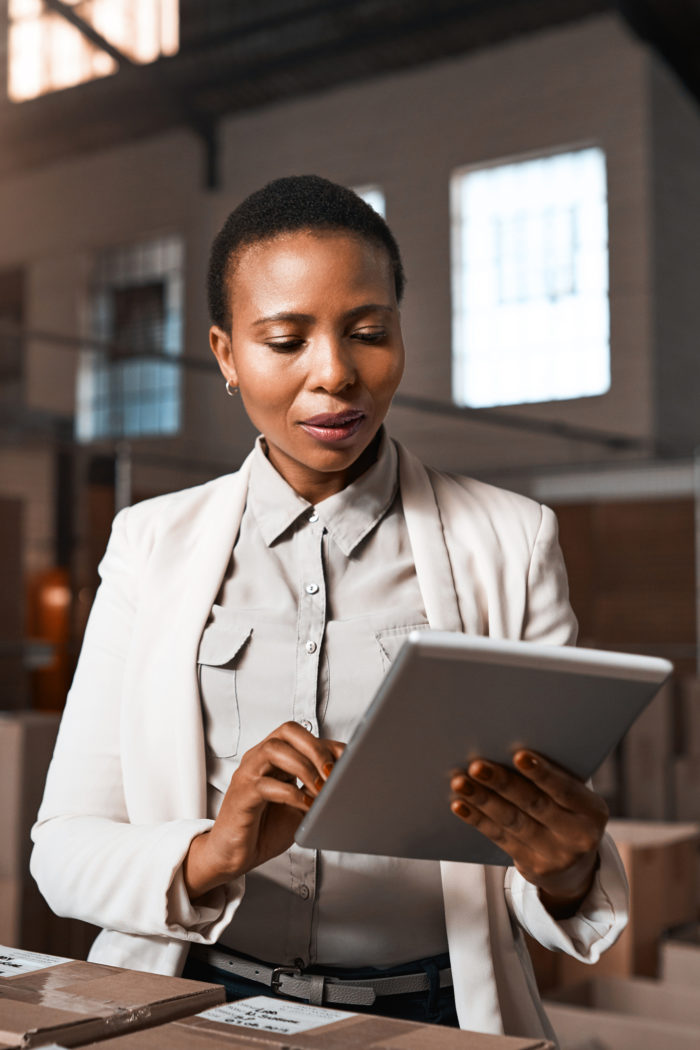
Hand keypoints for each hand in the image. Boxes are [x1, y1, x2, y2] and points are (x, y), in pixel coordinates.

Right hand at [184, 722, 344, 899]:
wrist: (232, 855)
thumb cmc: (263, 829)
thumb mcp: (299, 806)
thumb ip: (315, 791)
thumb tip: (343, 782)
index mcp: (273, 758)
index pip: (302, 735)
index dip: (328, 744)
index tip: (349, 760)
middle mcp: (259, 759)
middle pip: (287, 732)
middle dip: (315, 748)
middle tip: (332, 772)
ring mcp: (248, 775)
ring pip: (274, 750)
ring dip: (304, 767)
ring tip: (320, 789)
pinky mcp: (242, 796)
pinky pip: (265, 784)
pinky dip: (291, 793)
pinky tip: (305, 806)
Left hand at [450, 750, 607, 917]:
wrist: (576, 866)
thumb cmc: (568, 811)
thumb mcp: (575, 797)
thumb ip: (554, 775)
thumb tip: (509, 744)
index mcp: (593, 811)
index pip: (566, 790)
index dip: (542, 773)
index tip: (518, 754)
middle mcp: (579, 836)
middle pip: (534, 805)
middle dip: (503, 783)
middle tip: (477, 765)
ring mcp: (556, 856)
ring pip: (512, 822)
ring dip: (483, 800)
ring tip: (460, 782)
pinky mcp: (533, 868)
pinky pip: (500, 838)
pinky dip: (478, 819)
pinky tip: (460, 805)